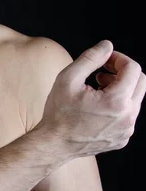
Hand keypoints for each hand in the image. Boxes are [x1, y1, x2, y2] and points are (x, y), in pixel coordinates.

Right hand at [39, 40, 145, 156]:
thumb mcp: (68, 78)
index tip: (105, 59)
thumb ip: (90, 58)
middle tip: (103, 72)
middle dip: (123, 72)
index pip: (133, 68)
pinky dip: (118, 105)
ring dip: (121, 88)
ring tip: (98, 89)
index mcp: (117, 101)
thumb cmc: (58, 114)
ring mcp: (126, 130)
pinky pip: (129, 115)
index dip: (118, 58)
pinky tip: (98, 107)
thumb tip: (107, 46)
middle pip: (141, 82)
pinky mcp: (122, 138)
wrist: (54, 144)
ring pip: (135, 99)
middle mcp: (127, 117)